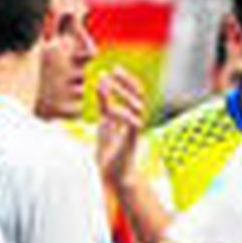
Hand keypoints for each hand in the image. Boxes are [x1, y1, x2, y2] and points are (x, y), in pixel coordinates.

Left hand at [95, 68, 145, 188]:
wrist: (113, 173)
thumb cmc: (110, 149)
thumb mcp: (105, 120)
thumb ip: (105, 102)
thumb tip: (102, 79)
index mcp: (131, 115)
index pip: (135, 93)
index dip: (127, 79)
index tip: (114, 69)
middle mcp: (136, 120)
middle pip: (140, 95)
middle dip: (128, 81)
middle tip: (115, 70)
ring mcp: (135, 130)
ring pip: (137, 106)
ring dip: (122, 92)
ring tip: (108, 83)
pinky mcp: (131, 141)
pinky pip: (131, 123)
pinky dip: (120, 112)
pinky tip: (108, 108)